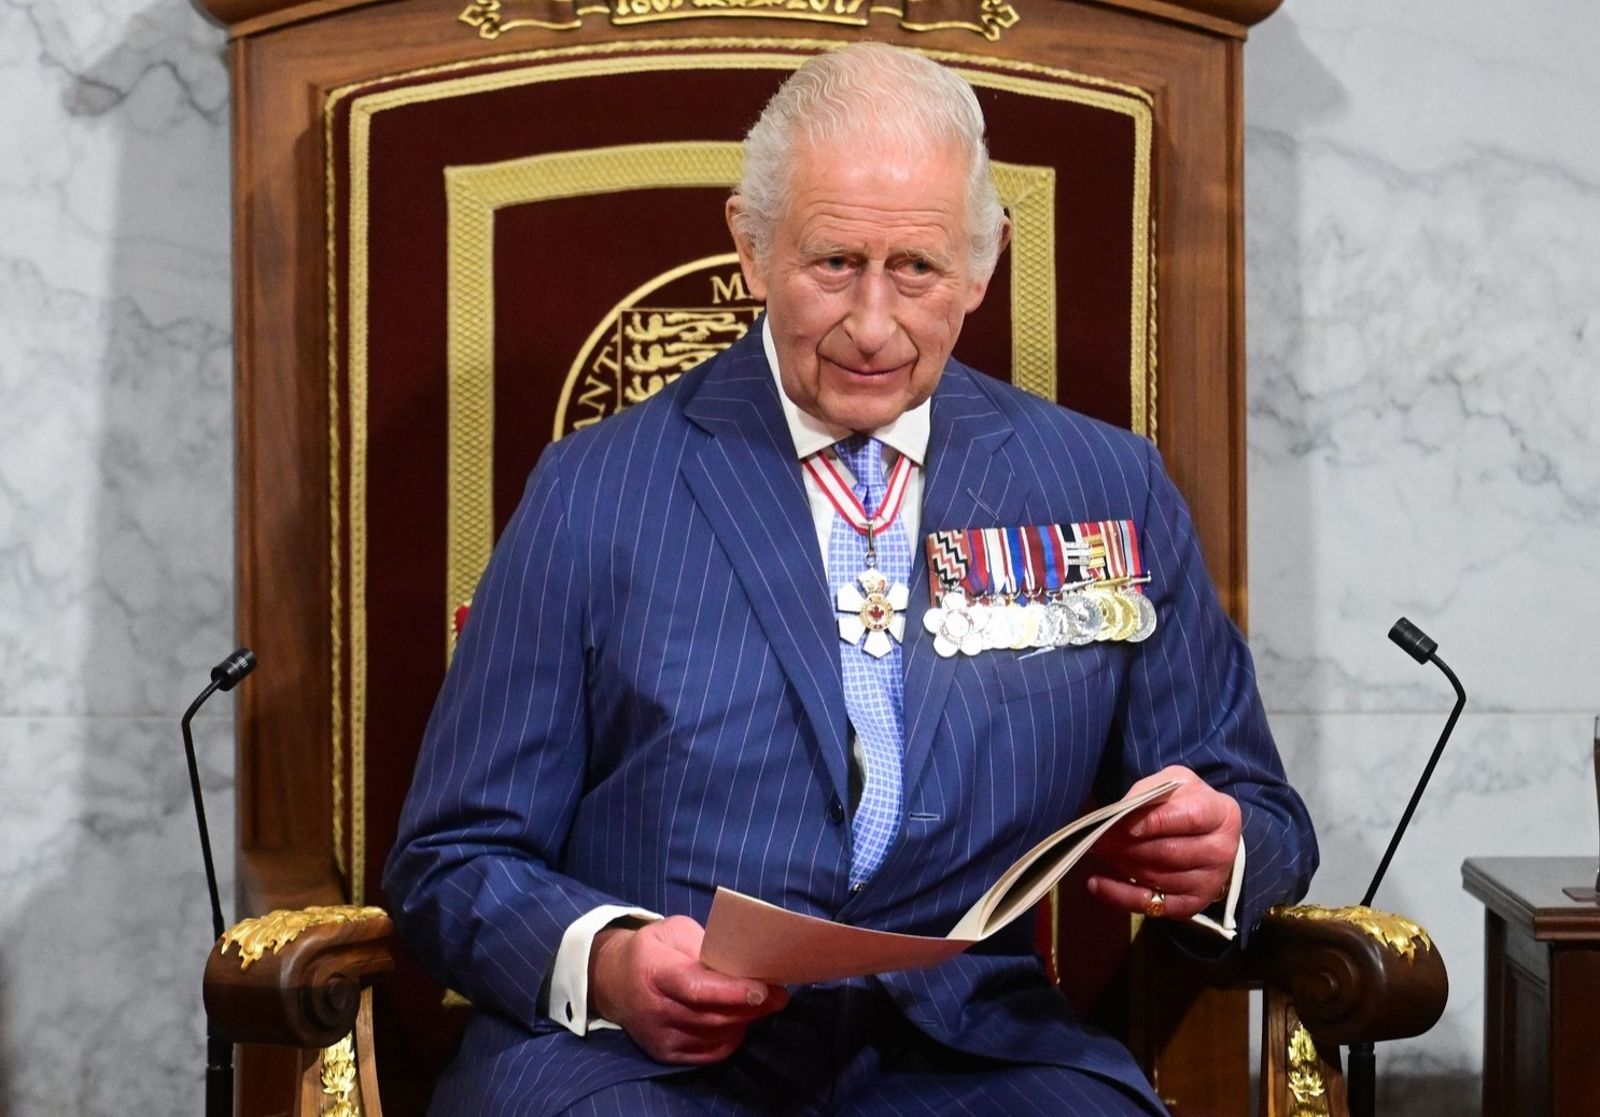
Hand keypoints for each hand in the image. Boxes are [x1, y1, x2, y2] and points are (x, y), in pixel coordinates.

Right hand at [589, 915, 787, 1063]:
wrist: (613, 980)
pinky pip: (709, 1052)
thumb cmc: (652, 950)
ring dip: (744, 1021)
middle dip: (750, 1007)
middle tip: (779, 995)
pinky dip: (730, 1037)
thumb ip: (704, 945)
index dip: (731, 991)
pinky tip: (739, 1020)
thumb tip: (742, 962)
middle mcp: (654, 1009)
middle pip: (710, 1016)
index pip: (696, 988)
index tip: (764, 989)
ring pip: (714, 1035)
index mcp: (654, 972)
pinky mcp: (666, 1054)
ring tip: (762, 1004)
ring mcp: (659, 1036)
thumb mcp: (674, 931)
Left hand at [1085, 766, 1240, 919]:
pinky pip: (1150, 905)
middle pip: (1168, 852)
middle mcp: (1221, 851)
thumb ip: (1149, 792)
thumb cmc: (1185, 804)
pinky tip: (1096, 883)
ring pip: (1156, 877)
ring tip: (1097, 851)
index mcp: (1222, 814)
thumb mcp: (1173, 784)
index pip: (1189, 818)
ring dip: (1121, 865)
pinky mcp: (1191, 905)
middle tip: (1097, 837)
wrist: (1207, 836)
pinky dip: (1119, 895)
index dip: (1156, 822)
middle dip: (1127, 845)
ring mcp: (1209, 882)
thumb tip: (1121, 814)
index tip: (1125, 824)